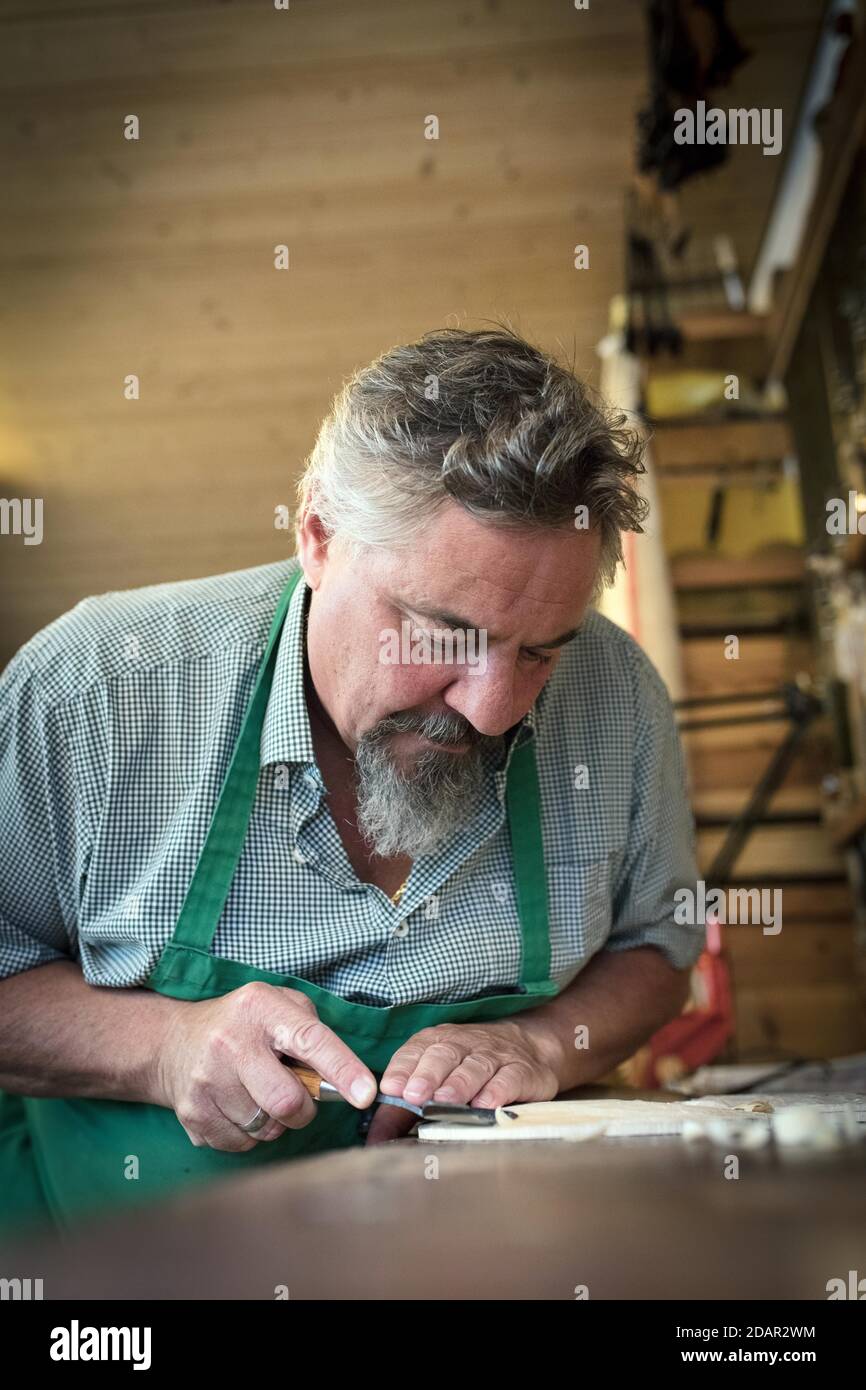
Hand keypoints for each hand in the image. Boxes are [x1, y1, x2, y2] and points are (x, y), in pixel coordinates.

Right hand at [155, 980, 376, 1150]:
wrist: (173, 1042)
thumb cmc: (243, 1025)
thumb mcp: (278, 1006)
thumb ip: (313, 1032)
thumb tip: (345, 1078)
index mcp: (260, 1008)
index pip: (310, 1039)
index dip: (342, 1069)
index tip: (365, 1094)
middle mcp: (230, 1041)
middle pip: (287, 1100)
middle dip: (302, 1108)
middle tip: (295, 1095)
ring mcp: (207, 1080)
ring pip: (266, 1127)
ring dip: (273, 1120)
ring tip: (258, 1093)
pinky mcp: (193, 1114)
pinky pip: (242, 1144)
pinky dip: (249, 1133)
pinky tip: (237, 1106)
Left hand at [364, 1018, 563, 1144]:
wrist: (532, 1046)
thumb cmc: (472, 1067)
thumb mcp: (436, 1079)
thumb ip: (402, 1110)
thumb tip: (375, 1138)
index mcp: (438, 1042)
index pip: (416, 1050)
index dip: (403, 1068)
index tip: (391, 1087)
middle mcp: (465, 1044)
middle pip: (444, 1055)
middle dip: (427, 1075)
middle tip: (414, 1094)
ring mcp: (495, 1055)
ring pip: (475, 1066)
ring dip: (459, 1083)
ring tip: (445, 1100)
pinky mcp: (522, 1071)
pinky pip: (509, 1078)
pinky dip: (497, 1090)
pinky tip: (486, 1104)